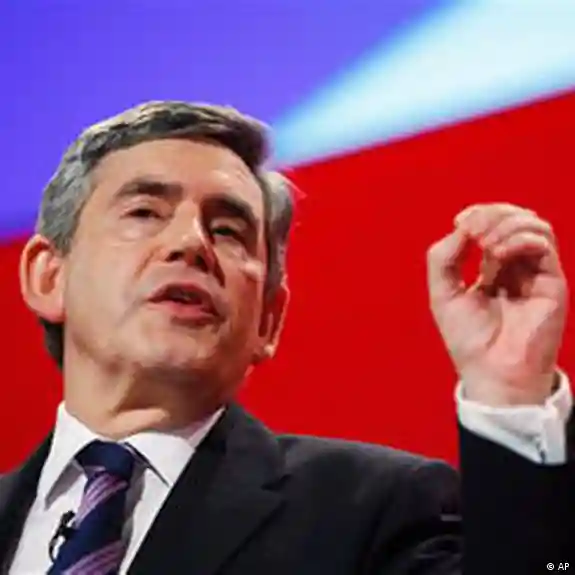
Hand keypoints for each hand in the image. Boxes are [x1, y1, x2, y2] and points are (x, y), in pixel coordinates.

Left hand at [427, 203, 567, 406]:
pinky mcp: (551, 282)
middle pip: (514, 218)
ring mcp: (535, 273)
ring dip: (505, 223)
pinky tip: (498, 254)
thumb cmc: (469, 340)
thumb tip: (461, 227)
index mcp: (493, 268)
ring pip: (533, 225)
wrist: (492, 372)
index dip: (478, 214)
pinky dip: (518, 239)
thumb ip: (444, 258)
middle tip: (471, 228)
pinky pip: (543, 244)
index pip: (493, 225)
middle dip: (491, 214)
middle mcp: (517, 267)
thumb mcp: (442, 293)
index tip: (459, 222)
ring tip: (485, 243)